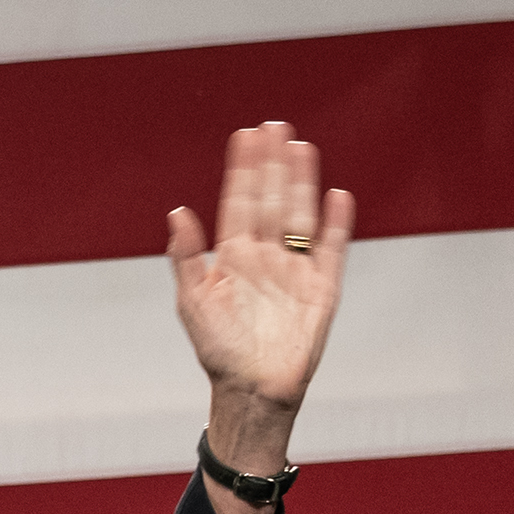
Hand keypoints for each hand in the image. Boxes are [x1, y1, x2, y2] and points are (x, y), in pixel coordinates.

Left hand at [168, 122, 349, 418]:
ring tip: (300, 146)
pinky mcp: (323, 287)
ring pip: (300, 213)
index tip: (245, 134)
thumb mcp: (192, 301)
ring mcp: (295, 267)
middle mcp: (265, 255)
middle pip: (271, 199)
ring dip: (301, 181)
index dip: (242, 168)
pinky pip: (331, 248)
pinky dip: (336, 223)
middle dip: (272, 163)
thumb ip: (185, 257)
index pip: (238, 201)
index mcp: (231, 256)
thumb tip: (176, 213)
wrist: (253, 389)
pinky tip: (336, 195)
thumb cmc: (218, 349)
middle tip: (275, 125)